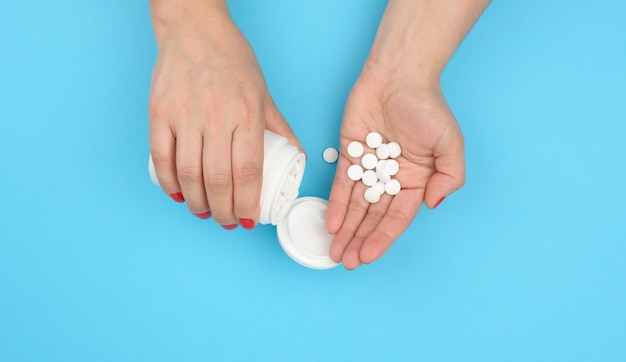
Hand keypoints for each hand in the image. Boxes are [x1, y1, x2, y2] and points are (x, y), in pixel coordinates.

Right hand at [148, 5, 299, 228]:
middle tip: (227, 222)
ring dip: (196, 202)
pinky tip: (178, 194)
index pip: (248, 172)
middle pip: (219, 180)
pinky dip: (168, 182)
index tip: (249, 219)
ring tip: (204, 212)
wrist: (194, 29)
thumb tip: (296, 156)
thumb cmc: (232, 60)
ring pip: (188, 174)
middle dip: (224, 211)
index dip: (248, 204)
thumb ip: (279, 127)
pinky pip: (160, 157)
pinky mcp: (159, 112)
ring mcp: (184, 115)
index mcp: (246, 114)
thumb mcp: (263, 93)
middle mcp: (216, 117)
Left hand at [326, 61, 465, 268]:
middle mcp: (392, 179)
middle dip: (360, 240)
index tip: (367, 257)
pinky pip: (341, 184)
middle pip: (374, 217)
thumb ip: (449, 177)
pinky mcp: (350, 154)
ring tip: (335, 251)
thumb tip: (432, 205)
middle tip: (346, 262)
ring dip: (346, 229)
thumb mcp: (450, 144)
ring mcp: (370, 168)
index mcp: (417, 181)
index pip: (397, 218)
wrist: (399, 75)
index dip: (382, 239)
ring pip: (356, 206)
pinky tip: (330, 223)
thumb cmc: (428, 107)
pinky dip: (336, 204)